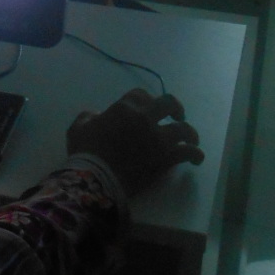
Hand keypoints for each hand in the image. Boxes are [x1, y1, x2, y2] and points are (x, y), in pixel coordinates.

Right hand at [67, 88, 202, 195]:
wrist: (96, 179)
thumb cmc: (85, 152)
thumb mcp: (77, 128)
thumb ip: (88, 117)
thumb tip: (97, 116)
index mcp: (124, 108)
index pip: (141, 95)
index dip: (145, 100)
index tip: (146, 108)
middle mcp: (145, 119)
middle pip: (169, 104)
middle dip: (175, 108)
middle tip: (176, 116)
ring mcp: (158, 139)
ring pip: (184, 129)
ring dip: (189, 133)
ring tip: (191, 139)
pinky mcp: (166, 158)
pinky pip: (187, 152)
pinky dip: (195, 154)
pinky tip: (196, 159)